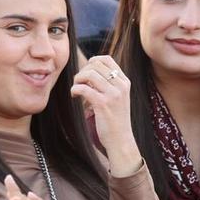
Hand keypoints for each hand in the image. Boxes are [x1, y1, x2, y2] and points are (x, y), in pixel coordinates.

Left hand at [71, 56, 141, 176]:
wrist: (121, 140)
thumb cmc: (115, 120)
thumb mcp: (117, 98)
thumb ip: (108, 84)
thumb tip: (89, 70)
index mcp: (124, 81)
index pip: (106, 59)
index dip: (92, 62)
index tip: (86, 74)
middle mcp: (121, 85)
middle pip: (95, 64)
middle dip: (82, 71)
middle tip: (79, 83)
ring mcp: (113, 94)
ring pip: (88, 74)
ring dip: (77, 80)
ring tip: (76, 90)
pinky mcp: (103, 104)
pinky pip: (83, 88)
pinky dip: (74, 90)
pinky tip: (75, 97)